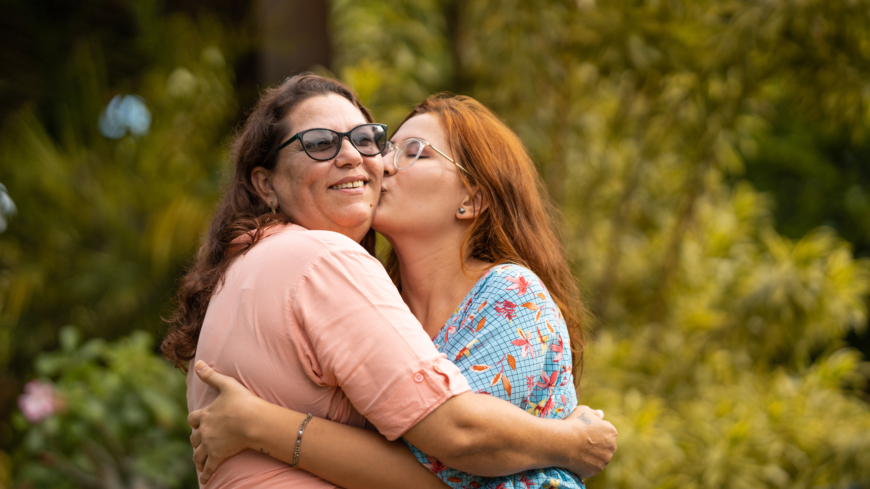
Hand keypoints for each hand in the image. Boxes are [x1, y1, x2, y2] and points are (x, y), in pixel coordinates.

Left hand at [188, 361, 266, 484]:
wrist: (252, 420)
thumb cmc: (243, 401)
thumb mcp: (227, 385)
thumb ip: (211, 375)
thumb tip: (197, 362)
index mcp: (205, 414)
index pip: (193, 419)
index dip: (195, 421)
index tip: (197, 422)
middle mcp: (204, 431)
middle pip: (194, 438)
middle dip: (196, 440)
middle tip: (200, 443)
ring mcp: (210, 445)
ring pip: (198, 454)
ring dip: (198, 458)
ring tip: (200, 462)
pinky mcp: (218, 456)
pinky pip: (209, 468)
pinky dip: (206, 475)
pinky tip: (204, 480)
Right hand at [564, 405, 616, 478]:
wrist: (563, 442)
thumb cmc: (573, 424)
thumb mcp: (584, 411)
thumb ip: (594, 413)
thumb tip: (601, 414)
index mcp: (612, 432)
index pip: (606, 431)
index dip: (595, 430)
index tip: (585, 430)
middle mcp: (612, 447)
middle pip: (605, 445)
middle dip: (597, 443)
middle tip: (581, 441)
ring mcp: (604, 461)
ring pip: (599, 457)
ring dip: (592, 454)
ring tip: (578, 450)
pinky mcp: (596, 470)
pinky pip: (592, 466)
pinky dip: (586, 464)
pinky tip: (576, 458)